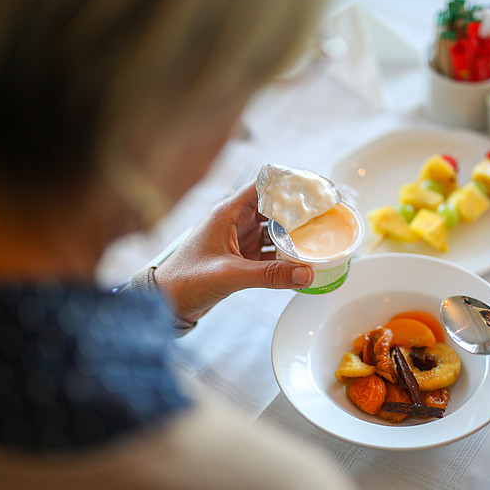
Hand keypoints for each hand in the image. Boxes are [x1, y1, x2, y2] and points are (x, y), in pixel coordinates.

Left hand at [152, 181, 312, 321]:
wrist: (164, 303)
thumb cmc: (184, 281)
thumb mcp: (229, 275)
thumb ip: (269, 275)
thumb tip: (306, 274)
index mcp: (228, 213)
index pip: (264, 187)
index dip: (289, 186)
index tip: (314, 191)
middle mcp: (235, 222)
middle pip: (274, 208)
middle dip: (298, 213)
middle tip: (325, 217)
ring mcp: (239, 240)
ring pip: (274, 230)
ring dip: (293, 235)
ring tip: (318, 239)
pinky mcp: (241, 258)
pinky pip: (270, 251)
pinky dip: (285, 255)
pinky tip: (301, 262)